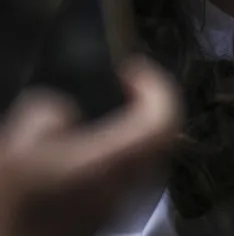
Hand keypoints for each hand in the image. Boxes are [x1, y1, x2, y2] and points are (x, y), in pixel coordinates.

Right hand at [0, 57, 181, 235]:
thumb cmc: (9, 205)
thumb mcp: (16, 146)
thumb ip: (47, 114)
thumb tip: (63, 112)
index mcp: (113, 162)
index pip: (164, 118)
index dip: (155, 85)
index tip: (131, 69)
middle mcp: (127, 187)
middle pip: (162, 138)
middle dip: (147, 106)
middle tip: (124, 87)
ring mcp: (120, 206)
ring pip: (148, 158)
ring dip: (134, 131)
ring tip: (104, 116)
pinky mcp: (106, 219)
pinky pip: (128, 178)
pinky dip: (118, 154)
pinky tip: (85, 151)